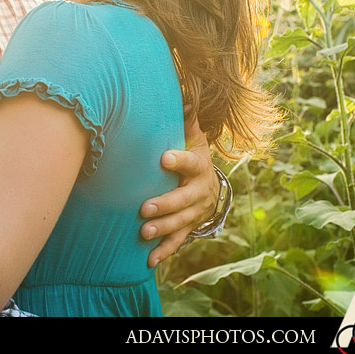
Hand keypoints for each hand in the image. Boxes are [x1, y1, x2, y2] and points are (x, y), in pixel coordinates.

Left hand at [140, 118, 217, 266]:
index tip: (163, 157)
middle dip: (166, 204)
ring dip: (163, 229)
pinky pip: (178, 241)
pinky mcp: (189, 228)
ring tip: (143, 232)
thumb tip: (182, 93)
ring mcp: (196, 212)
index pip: (190, 162)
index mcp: (199, 166)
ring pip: (182, 222)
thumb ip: (185, 120)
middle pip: (185, 199)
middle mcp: (200, 191)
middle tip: (144, 209)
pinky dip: (164, 251)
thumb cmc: (192, 156)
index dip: (178, 160)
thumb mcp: (192, 137)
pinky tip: (149, 260)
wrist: (211, 186)